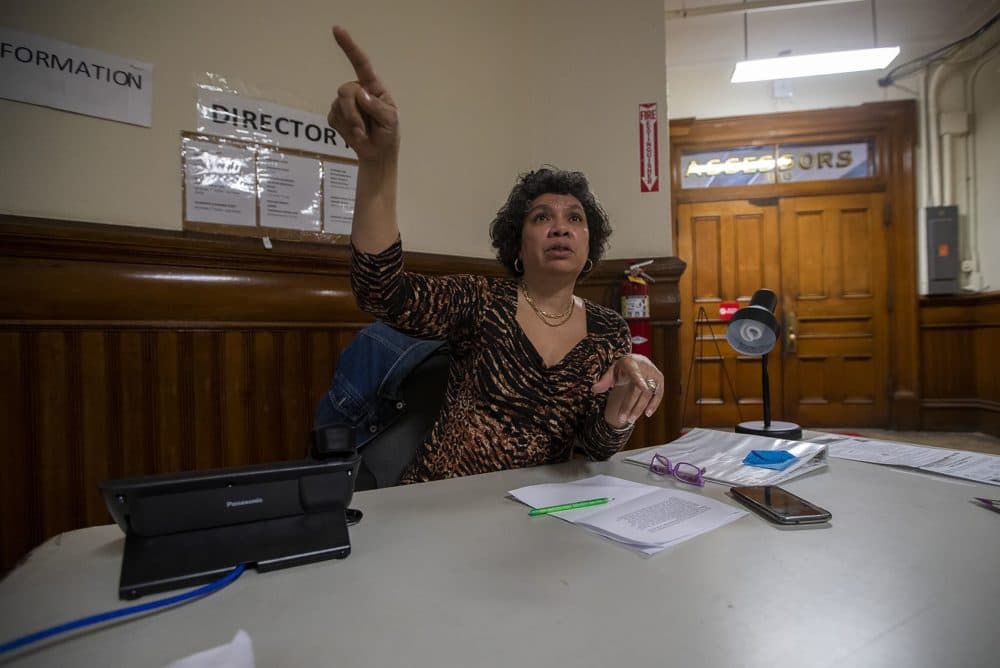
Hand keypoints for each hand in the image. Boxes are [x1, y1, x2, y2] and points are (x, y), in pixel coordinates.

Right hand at [328, 26, 398, 162]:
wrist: (378, 155)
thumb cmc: (388, 134)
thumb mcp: (390, 121)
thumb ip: (377, 107)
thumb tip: (361, 94)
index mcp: (373, 87)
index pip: (361, 64)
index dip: (349, 46)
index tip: (336, 30)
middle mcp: (358, 91)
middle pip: (345, 90)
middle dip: (352, 112)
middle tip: (361, 129)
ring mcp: (345, 103)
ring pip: (338, 106)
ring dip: (350, 124)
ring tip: (362, 134)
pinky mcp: (336, 115)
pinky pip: (333, 118)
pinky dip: (344, 130)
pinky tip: (354, 135)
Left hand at [591, 354, 663, 427]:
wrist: (637, 361)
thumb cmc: (622, 368)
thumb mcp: (612, 372)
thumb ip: (604, 381)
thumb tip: (593, 389)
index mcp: (631, 363)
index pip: (635, 373)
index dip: (640, 380)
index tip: (644, 388)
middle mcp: (645, 367)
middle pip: (639, 390)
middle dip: (630, 406)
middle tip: (622, 420)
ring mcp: (654, 373)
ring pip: (649, 394)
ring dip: (640, 409)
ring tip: (630, 420)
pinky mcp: (660, 379)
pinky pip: (658, 394)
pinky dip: (653, 405)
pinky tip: (647, 414)